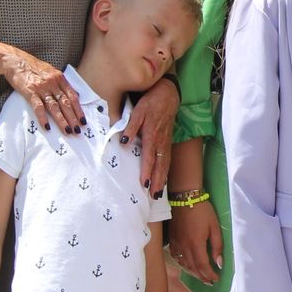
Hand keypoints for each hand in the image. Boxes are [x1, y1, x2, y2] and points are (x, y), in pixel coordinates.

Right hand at [0, 49, 82, 133]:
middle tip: (78, 130)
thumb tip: (70, 95)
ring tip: (67, 131)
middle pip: (65, 103)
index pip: (72, 96)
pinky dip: (43, 117)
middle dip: (73, 118)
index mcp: (60, 78)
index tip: (83, 120)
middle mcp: (53, 83)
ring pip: (54, 107)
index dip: (78, 109)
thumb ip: (60, 83)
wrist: (15, 60)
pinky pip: (38, 106)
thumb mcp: (51, 71)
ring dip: (62, 120)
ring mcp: (42, 88)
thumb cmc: (33, 66)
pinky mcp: (30, 92)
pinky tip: (47, 126)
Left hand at [124, 78, 177, 194]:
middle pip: (160, 164)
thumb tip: (124, 142)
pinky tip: (163, 179)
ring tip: (158, 193)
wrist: (168, 94)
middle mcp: (161, 141)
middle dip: (158, 181)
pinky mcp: (168, 141)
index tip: (145, 183)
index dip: (147, 171)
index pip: (149, 156)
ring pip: (165, 163)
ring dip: (163, 179)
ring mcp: (166, 141)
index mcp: (152, 134)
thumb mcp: (138, 111)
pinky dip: (166, 171)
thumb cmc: (151, 102)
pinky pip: (167, 159)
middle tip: (154, 196)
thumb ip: (131, 126)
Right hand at [168, 198, 222, 283]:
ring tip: (201, 277)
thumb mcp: (215, 227)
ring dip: (193, 273)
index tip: (216, 279)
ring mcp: (176, 244)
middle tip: (210, 282)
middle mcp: (184, 247)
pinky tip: (188, 266)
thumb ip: (217, 246)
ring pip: (184, 264)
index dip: (210, 275)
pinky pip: (176, 257)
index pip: (203, 266)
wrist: (184, 197)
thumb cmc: (203, 211)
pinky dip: (183, 265)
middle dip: (202, 277)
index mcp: (196, 244)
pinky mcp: (172, 240)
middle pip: (193, 268)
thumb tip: (219, 263)